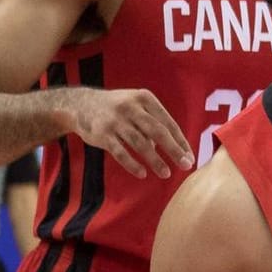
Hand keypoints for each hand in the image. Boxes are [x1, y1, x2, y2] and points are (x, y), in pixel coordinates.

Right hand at [65, 88, 194, 177]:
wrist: (81, 104)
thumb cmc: (118, 108)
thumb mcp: (137, 106)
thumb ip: (152, 124)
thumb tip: (170, 147)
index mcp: (145, 98)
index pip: (168, 123)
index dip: (180, 141)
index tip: (190, 156)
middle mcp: (132, 108)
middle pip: (158, 132)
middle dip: (174, 150)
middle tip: (186, 165)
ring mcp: (116, 121)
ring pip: (140, 144)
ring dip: (155, 161)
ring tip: (166, 173)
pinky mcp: (102, 134)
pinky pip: (121, 152)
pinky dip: (132, 164)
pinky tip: (143, 173)